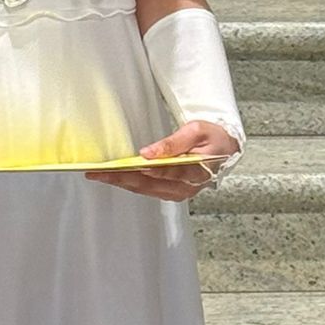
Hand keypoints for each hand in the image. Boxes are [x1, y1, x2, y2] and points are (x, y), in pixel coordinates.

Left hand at [85, 119, 235, 199]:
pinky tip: (117, 178)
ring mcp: (178, 192)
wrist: (225, 148)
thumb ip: (173, 143)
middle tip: (98, 173)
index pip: (165, 173)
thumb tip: (148, 153)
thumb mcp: (196, 131)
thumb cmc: (212, 137)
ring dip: (122, 182)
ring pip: (145, 189)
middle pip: (149, 184)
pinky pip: (148, 189)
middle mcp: (185, 187)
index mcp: (195, 172)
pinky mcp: (172, 192)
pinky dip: (131, 183)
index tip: (123, 165)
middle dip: (121, 178)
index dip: (143, 170)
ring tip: (101, 175)